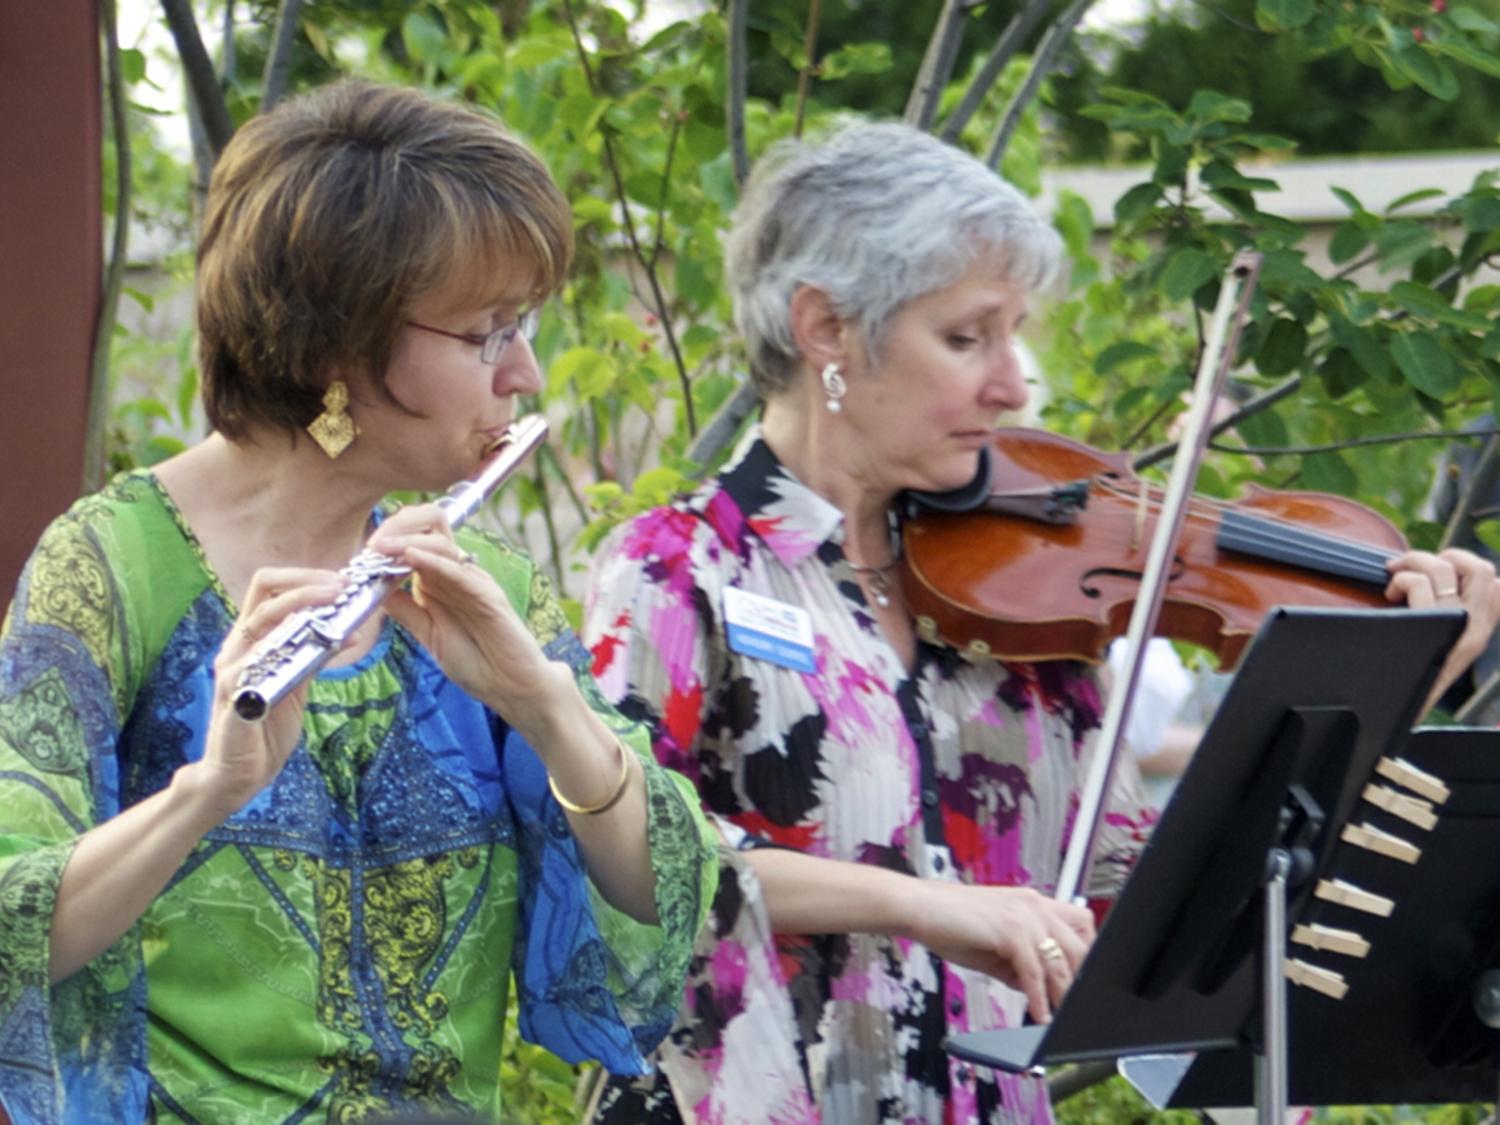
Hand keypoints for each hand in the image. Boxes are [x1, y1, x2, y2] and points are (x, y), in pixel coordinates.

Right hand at [201, 566, 345, 818]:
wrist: (240, 773)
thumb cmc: (267, 726)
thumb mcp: (297, 682)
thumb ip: (314, 655)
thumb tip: (348, 630)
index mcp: (251, 639)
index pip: (268, 588)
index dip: (304, 577)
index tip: (341, 580)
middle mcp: (237, 646)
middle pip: (265, 592)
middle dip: (308, 583)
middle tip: (343, 586)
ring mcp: (232, 668)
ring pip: (263, 620)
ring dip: (304, 607)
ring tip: (337, 605)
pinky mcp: (234, 695)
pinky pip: (259, 663)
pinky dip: (292, 650)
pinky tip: (322, 646)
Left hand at [367, 505, 567, 732]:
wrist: (513, 687)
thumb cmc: (475, 662)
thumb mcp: (428, 634)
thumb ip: (405, 610)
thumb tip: (371, 588)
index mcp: (441, 579)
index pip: (416, 539)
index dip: (388, 537)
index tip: (361, 552)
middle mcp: (457, 573)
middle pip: (430, 527)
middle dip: (397, 526)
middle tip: (371, 543)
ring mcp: (474, 581)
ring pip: (441, 543)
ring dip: (406, 540)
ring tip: (380, 548)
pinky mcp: (488, 595)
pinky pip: (458, 571)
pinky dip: (433, 560)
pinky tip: (410, 556)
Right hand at [903, 881, 1094, 1022]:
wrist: (918, 907)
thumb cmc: (948, 921)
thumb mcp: (992, 945)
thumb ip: (1017, 963)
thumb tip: (1035, 988)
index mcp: (1032, 903)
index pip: (1080, 924)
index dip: (1087, 954)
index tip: (1084, 982)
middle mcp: (1034, 905)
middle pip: (1080, 944)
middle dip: (1082, 978)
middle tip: (1077, 1006)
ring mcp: (1023, 916)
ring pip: (1060, 961)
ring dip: (1063, 994)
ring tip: (1062, 1017)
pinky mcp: (1009, 930)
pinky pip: (1034, 971)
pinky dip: (1039, 997)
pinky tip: (1038, 1013)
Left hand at [1386, 548, 1499, 707]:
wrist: (1392, 715)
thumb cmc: (1407, 679)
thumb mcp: (1438, 648)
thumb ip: (1445, 621)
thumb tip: (1432, 588)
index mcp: (1480, 631)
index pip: (1498, 587)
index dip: (1470, 568)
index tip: (1441, 573)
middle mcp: (1476, 629)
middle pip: (1481, 569)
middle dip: (1445, 555)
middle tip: (1414, 566)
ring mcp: (1455, 629)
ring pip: (1445, 569)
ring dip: (1413, 562)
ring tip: (1394, 577)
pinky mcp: (1429, 630)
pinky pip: (1419, 585)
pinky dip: (1401, 580)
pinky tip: (1390, 595)